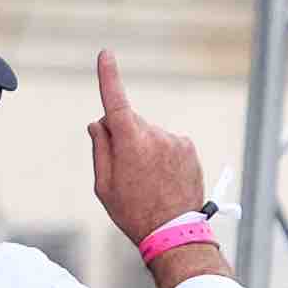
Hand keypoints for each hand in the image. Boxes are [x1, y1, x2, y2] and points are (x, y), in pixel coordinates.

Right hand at [88, 55, 212, 256]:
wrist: (173, 232)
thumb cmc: (133, 212)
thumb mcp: (104, 185)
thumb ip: (100, 148)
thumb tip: (99, 123)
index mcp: (130, 143)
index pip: (115, 101)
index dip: (109, 76)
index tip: (106, 55)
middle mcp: (155, 135)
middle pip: (129, 122)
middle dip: (122, 136)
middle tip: (125, 171)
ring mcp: (174, 140)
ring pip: (149, 134)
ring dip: (144, 147)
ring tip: (147, 180)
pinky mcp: (188, 147)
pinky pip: (167, 142)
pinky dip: (161, 153)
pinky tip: (162, 177)